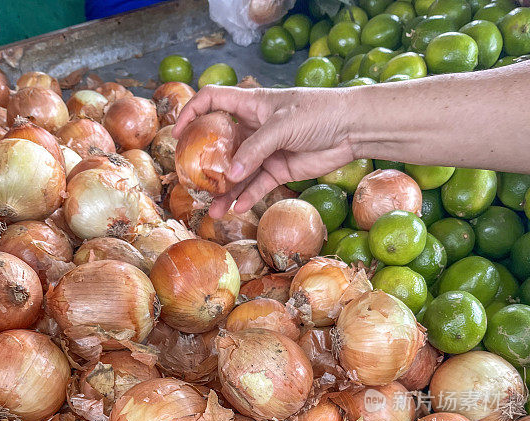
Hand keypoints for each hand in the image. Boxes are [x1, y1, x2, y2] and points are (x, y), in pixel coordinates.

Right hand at [173, 86, 355, 218]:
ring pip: (239, 172)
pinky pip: (258, 186)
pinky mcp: (279, 169)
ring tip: (214, 210)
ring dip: (227, 191)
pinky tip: (237, 209)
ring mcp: (266, 151)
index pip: (212, 101)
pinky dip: (248, 197)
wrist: (351, 128)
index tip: (178, 133)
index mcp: (251, 105)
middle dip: (207, 164)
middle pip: (222, 146)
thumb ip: (256, 149)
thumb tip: (233, 174)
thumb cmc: (318, 113)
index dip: (192, 113)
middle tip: (193, 183)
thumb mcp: (283, 125)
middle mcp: (254, 127)